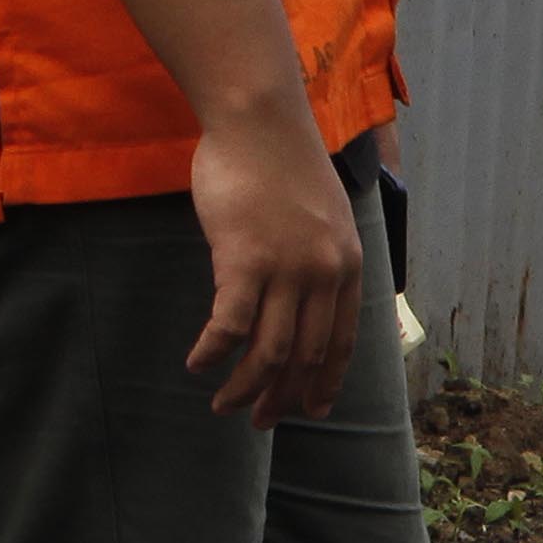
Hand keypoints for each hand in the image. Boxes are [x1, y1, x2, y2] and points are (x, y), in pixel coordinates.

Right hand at [186, 104, 362, 424]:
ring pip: (269, 351)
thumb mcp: (322, 218)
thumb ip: (318, 260)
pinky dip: (213, 352)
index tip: (311, 411)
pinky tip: (196, 363)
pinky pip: (229, 325)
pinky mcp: (244, 259)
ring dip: (246, 387)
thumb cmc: (282, 166)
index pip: (342, 342)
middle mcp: (324, 273)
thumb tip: (300, 300)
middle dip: (283, 397)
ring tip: (223, 405)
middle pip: (307, 356)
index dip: (325, 383)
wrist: (261, 121)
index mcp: (346, 266)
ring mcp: (286, 268)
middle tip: (259, 421)